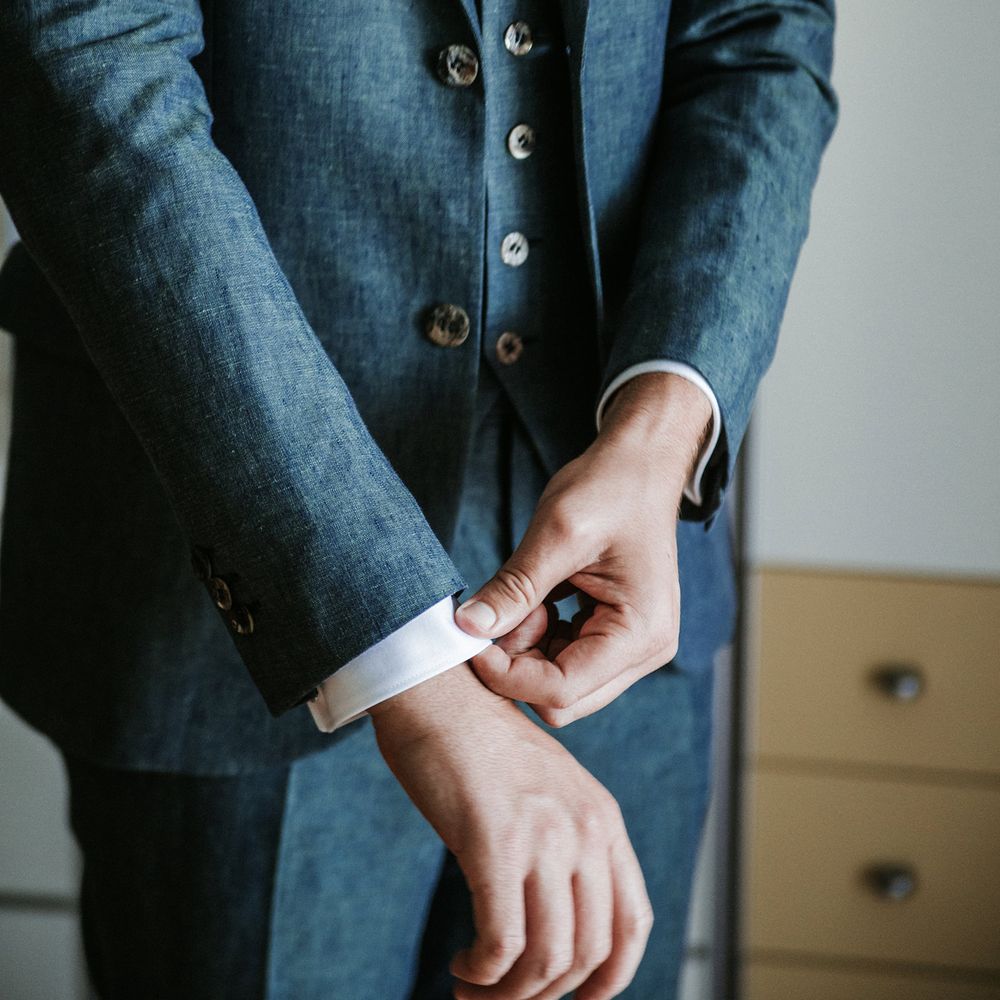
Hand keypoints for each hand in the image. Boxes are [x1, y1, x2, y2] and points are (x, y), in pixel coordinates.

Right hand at [370, 663, 652, 999]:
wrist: (438, 694)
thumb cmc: (477, 743)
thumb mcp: (544, 789)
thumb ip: (560, 841)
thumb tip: (549, 917)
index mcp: (602, 818)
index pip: (633, 922)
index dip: (611, 978)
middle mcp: (585, 828)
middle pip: (586, 952)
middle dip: (544, 996)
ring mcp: (544, 834)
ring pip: (546, 958)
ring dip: (507, 995)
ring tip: (473, 991)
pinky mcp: (495, 840)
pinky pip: (502, 942)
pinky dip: (482, 972)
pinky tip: (463, 966)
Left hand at [454, 372, 711, 726]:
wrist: (640, 466)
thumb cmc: (610, 489)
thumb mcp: (557, 534)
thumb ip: (514, 587)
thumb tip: (465, 627)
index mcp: (640, 634)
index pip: (561, 690)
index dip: (506, 673)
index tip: (471, 636)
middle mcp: (645, 652)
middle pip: (561, 699)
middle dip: (519, 662)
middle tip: (507, 609)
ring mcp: (633, 648)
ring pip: (558, 684)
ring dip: (528, 650)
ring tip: (529, 597)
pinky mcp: (614, 638)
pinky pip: (565, 662)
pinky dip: (539, 639)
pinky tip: (540, 599)